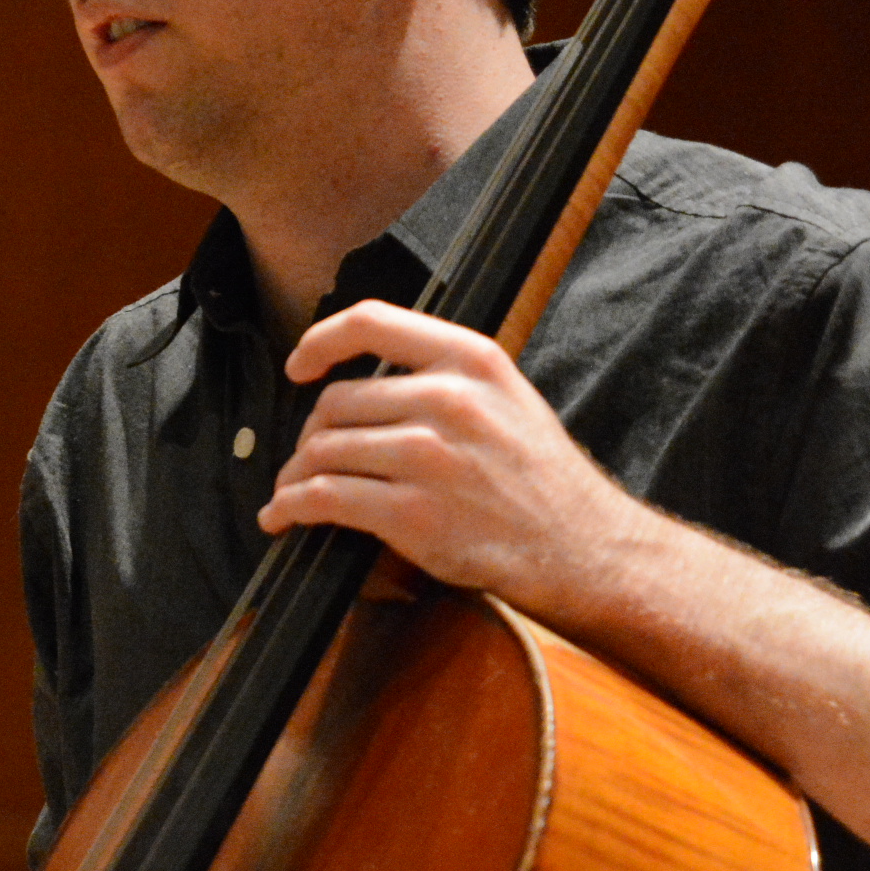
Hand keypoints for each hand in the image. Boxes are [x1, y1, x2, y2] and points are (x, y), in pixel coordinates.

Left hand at [267, 299, 650, 610]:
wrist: (585, 547)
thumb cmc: (540, 476)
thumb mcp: (505, 396)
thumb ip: (441, 376)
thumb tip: (361, 377)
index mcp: (470, 360)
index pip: (371, 323)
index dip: (321, 341)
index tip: (300, 366)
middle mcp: (447, 401)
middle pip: (336, 401)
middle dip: (311, 432)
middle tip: (308, 455)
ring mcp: (429, 458)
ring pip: (324, 450)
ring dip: (296, 474)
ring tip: (293, 489)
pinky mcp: (413, 514)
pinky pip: (325, 498)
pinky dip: (291, 507)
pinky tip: (284, 516)